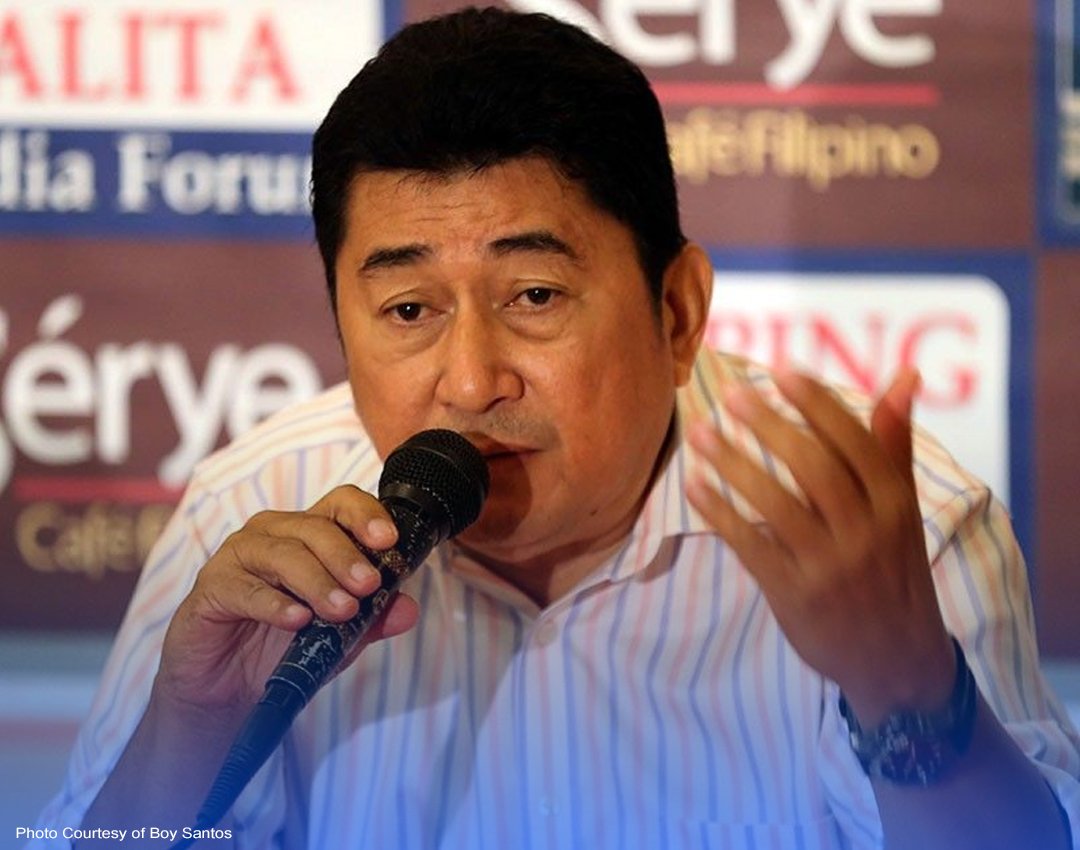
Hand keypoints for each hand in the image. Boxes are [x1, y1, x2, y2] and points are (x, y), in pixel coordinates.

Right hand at [154, 485, 419, 722]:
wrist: (226, 691)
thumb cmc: (283, 648)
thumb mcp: (338, 637)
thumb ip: (373, 620)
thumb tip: (408, 610)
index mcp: (307, 534)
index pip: (340, 504)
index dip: (365, 515)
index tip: (388, 542)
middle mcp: (273, 535)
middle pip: (315, 527)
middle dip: (346, 557)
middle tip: (368, 586)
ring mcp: (238, 557)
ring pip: (283, 554)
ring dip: (317, 581)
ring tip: (340, 610)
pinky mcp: (211, 587)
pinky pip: (245, 588)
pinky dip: (274, 604)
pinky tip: (296, 620)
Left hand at [686, 368, 954, 725]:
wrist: (898, 661)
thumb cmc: (894, 570)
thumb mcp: (904, 509)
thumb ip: (894, 443)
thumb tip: (905, 374)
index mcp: (895, 504)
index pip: (855, 442)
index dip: (817, 404)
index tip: (780, 371)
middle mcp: (864, 532)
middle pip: (813, 467)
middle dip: (768, 425)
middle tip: (730, 394)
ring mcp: (828, 566)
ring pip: (775, 504)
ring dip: (733, 463)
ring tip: (699, 431)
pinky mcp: (794, 595)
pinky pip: (750, 546)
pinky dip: (720, 513)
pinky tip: (694, 485)